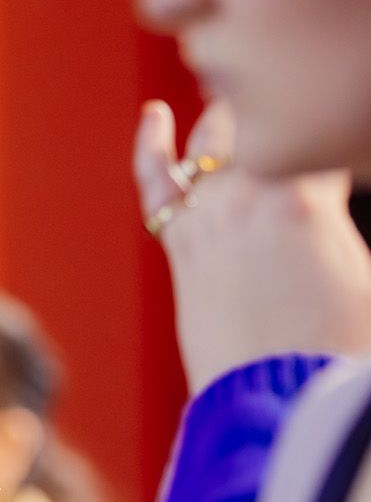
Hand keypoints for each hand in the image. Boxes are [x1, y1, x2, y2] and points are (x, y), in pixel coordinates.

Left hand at [135, 101, 370, 394]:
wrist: (277, 406)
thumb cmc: (338, 348)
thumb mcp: (367, 275)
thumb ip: (344, 227)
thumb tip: (326, 212)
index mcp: (304, 196)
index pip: (324, 130)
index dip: (340, 131)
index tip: (347, 136)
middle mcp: (248, 193)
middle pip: (268, 117)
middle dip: (288, 107)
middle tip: (304, 101)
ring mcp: (208, 216)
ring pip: (216, 135)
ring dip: (237, 114)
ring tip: (254, 94)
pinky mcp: (182, 246)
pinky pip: (157, 182)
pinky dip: (152, 145)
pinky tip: (154, 116)